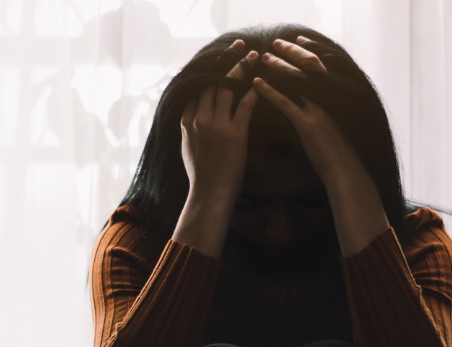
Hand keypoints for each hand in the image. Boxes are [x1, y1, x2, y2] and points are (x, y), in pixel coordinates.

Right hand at [180, 39, 259, 205]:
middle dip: (226, 59)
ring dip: (243, 67)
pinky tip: (265, 80)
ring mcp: (216, 125)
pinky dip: (256, 89)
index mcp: (186, 120)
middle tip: (239, 45)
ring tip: (255, 55)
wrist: (208, 196)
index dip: (210, 67)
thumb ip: (190, 129)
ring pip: (228, 86)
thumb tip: (191, 117)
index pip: (197, 85)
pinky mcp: (234, 134)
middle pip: (212, 79)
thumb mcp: (188, 148)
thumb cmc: (202, 176)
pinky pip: (246, 104)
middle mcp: (199, 119)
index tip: (220, 55)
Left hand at [254, 37, 388, 256]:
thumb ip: (324, 113)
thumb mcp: (333, 128)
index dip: (308, 52)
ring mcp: (319, 112)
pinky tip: (256, 84)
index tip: (296, 41)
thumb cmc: (339, 156)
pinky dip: (270, 91)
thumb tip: (314, 108)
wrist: (347, 174)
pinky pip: (286, 103)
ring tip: (263, 58)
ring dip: (278, 67)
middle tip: (276, 43)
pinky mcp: (308, 126)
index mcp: (336, 99)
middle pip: (309, 67)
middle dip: (292, 52)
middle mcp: (329, 101)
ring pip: (296, 81)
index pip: (321, 67)